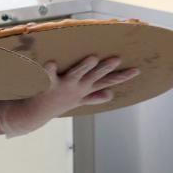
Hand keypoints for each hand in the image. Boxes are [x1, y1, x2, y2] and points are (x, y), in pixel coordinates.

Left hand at [0, 55, 139, 136]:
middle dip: (105, 69)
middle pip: (94, 77)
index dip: (122, 77)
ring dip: (84, 67)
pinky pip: (48, 76)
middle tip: (117, 59)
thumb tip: (109, 95)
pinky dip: (48, 70)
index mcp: (85, 90)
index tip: (137, 69)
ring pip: (76, 75)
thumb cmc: (58, 103)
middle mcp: (77, 88)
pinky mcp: (48, 84)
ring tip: (92, 58)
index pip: (107, 82)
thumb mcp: (78, 100)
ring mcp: (63, 87)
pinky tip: (51, 62)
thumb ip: (93, 96)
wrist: (35, 114)